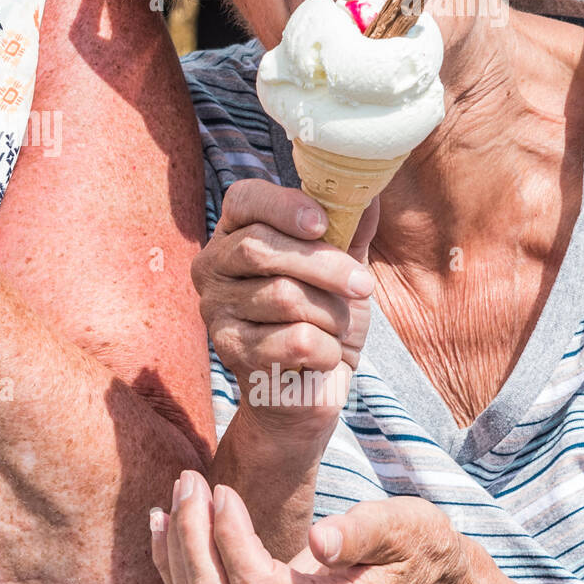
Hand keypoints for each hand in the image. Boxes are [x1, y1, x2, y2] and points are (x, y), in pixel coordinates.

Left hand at [150, 471, 469, 583]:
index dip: (228, 539)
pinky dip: (176, 564)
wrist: (421, 579)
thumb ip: (362, 535)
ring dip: (178, 549)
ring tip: (177, 493)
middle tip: (190, 480)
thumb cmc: (414, 545)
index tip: (224, 490)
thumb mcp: (402, 528)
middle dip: (192, 537)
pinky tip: (165, 523)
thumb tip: (320, 542)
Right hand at [192, 178, 379, 434]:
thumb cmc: (321, 320)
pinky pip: (294, 340)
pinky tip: (324, 356)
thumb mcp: (341, 267)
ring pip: (283, 296)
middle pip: (260, 248)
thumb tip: (370, 193)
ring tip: (336, 327)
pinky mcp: (231, 352)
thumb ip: (349, 229)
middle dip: (324, 265)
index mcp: (234, 234)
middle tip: (364, 285)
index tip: (322, 223)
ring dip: (330, 314)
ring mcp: (215, 310)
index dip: (283, 206)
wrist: (308, 390)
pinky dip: (326, 348)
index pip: (243, 200)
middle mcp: (212, 267)